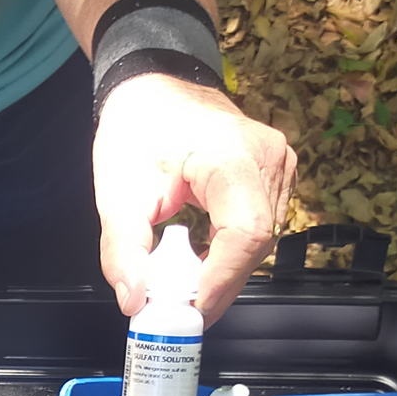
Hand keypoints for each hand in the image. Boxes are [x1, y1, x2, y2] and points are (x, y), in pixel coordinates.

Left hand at [92, 74, 295, 318]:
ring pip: (262, 240)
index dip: (222, 280)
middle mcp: (268, 158)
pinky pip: (261, 225)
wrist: (155, 86)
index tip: (189, 309)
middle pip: (256, 244)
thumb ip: (123, 250)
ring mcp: (280, 165)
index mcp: (232, 156)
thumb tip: (135, 301)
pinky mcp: (276, 174)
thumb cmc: (137, 128)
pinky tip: (202, 258)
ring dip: (225, 269)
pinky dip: (231, 251)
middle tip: (177, 308)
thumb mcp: (117, 191)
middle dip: (217, 282)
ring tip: (184, 282)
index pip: (246, 234)